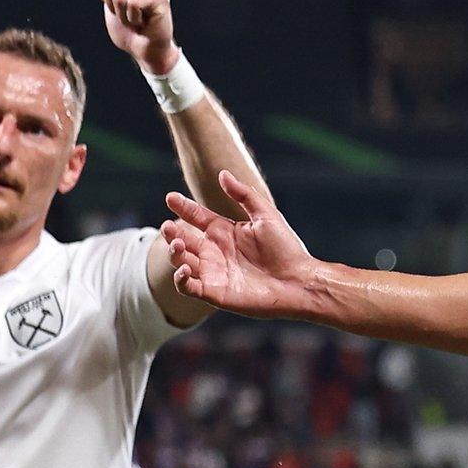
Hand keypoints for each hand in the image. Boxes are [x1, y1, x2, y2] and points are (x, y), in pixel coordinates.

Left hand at [92, 0, 178, 74]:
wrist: (144, 49)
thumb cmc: (130, 29)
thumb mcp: (110, 3)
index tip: (119, 9)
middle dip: (113, 7)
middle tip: (128, 16)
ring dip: (123, 15)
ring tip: (136, 20)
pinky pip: (133, 4)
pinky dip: (133, 18)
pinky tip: (144, 23)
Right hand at [163, 170, 316, 317]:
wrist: (299, 281)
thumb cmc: (286, 248)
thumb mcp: (265, 216)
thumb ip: (244, 195)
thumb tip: (223, 174)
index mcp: (225, 232)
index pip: (197, 217)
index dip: (183, 207)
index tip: (170, 197)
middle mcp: (215, 252)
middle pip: (183, 240)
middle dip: (171, 233)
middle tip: (169, 226)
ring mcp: (213, 273)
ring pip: (181, 262)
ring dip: (174, 253)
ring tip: (177, 244)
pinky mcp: (215, 293)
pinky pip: (188, 288)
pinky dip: (180, 280)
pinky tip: (183, 268)